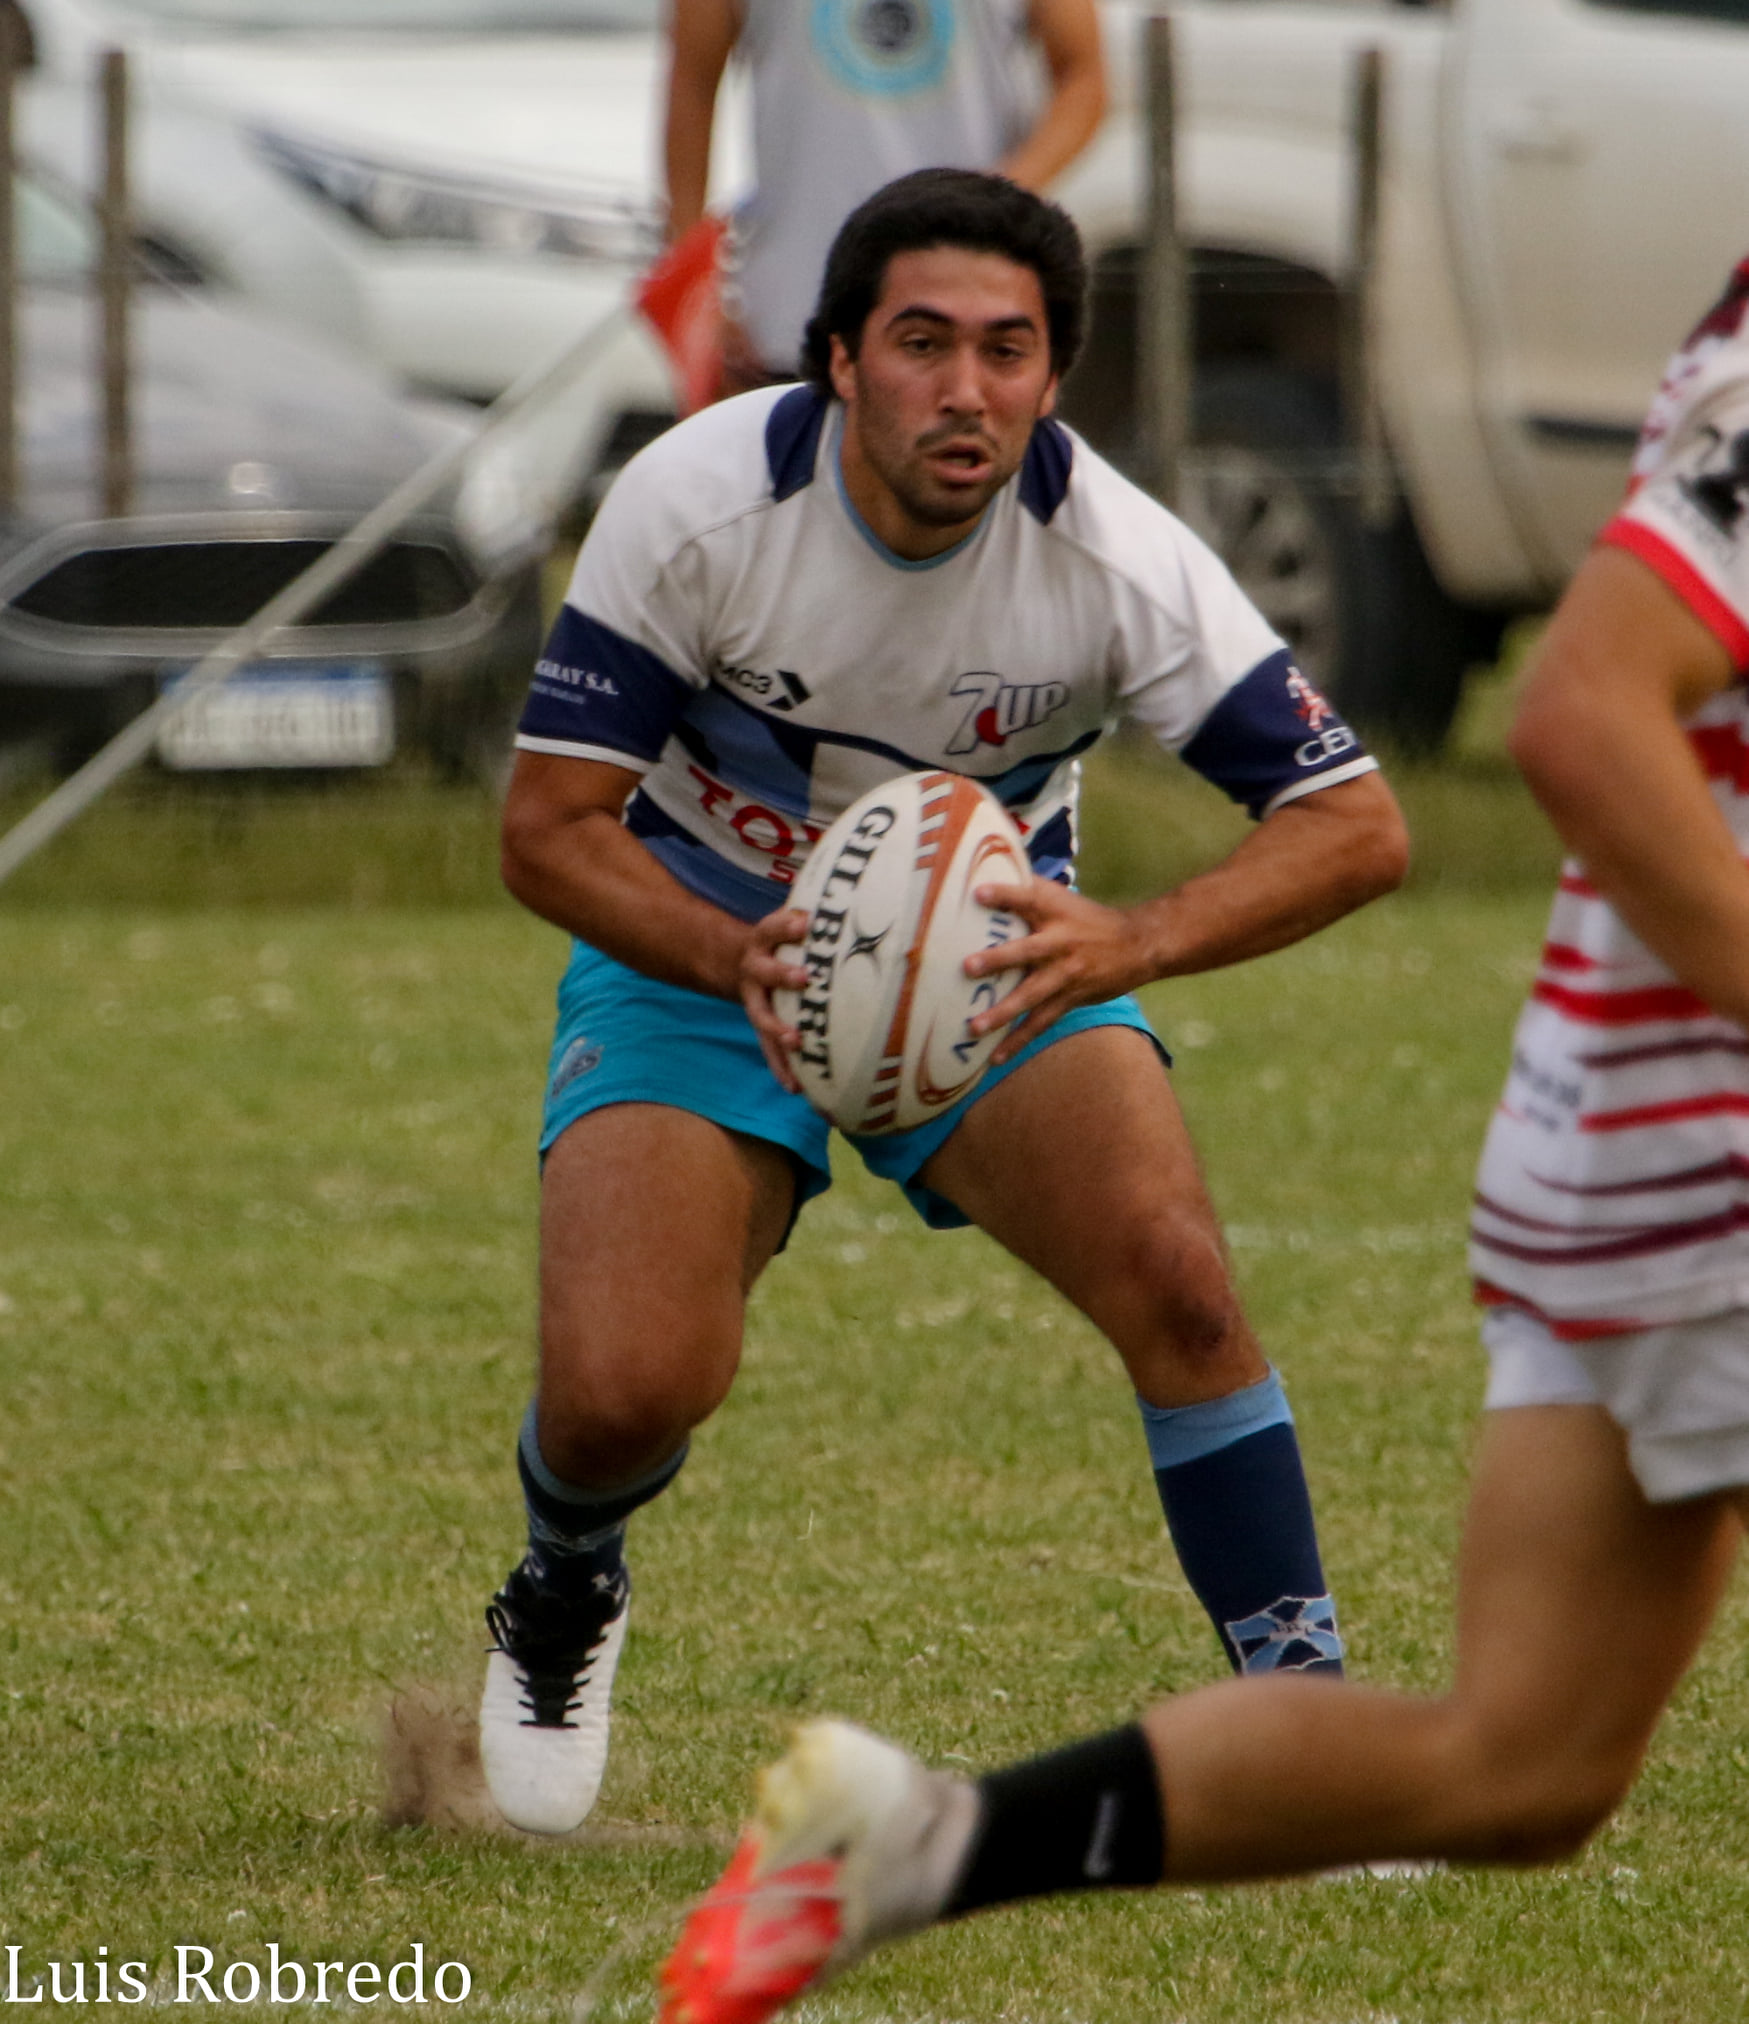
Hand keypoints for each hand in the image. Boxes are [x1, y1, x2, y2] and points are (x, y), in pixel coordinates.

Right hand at [739, 908, 809, 1090]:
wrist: (735, 961)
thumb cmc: (784, 941)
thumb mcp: (791, 924)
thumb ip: (820, 917)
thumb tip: (872, 896)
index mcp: (766, 938)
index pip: (774, 927)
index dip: (787, 924)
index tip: (805, 921)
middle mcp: (755, 967)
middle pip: (765, 970)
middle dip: (782, 974)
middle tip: (804, 979)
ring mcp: (754, 998)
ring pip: (761, 1015)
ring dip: (777, 1029)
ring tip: (796, 1041)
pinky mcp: (760, 1023)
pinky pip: (768, 1049)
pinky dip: (781, 1068)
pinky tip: (797, 1088)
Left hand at [966, 878, 1155, 1062]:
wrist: (1138, 946)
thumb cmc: (1088, 919)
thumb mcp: (1062, 898)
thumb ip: (1028, 891)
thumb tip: (984, 878)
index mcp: (1055, 912)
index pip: (1028, 898)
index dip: (1004, 895)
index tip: (978, 893)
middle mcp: (1060, 943)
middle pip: (1026, 951)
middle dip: (998, 960)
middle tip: (967, 967)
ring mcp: (1065, 975)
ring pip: (1031, 996)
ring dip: (1003, 1012)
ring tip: (974, 1027)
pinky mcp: (1069, 999)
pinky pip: (1040, 1023)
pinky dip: (1018, 1041)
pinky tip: (994, 1057)